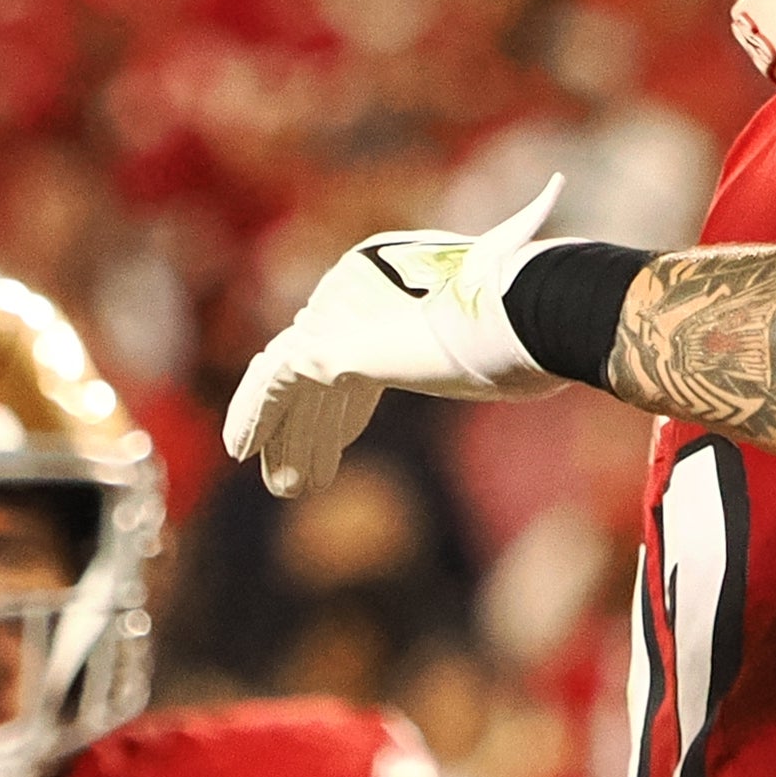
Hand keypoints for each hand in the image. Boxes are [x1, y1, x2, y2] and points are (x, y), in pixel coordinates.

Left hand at [227, 179, 568, 498]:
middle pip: (324, 373)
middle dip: (310, 429)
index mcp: (403, 294)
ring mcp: (343, 314)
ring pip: (295, 381)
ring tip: (282, 485)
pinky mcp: (329, 342)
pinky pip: (273, 381)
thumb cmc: (535, 337)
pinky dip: (253, 412)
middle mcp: (362, 292)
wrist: (529, 317)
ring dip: (284, 434)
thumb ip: (485, 357)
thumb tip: (526, 373)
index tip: (339, 448)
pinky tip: (240, 448)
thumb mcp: (502, 353)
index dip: (346, 410)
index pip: (359, 356)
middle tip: (298, 479)